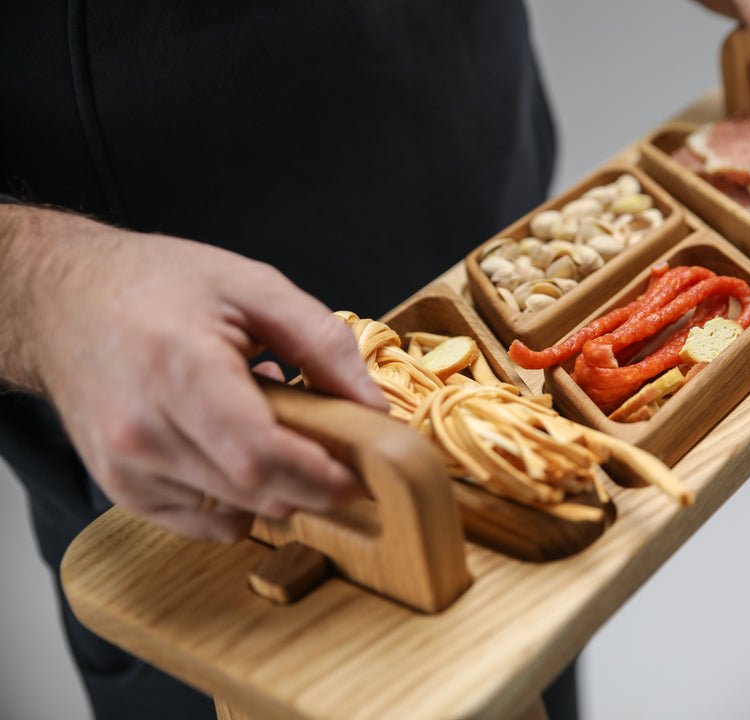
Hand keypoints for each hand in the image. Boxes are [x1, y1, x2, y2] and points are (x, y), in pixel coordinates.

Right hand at [1, 206, 387, 541]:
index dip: (320, 474)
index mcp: (180, 367)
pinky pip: (200, 522)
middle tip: (344, 459)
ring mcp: (126, 465)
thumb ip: (321, 342)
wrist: (66, 300)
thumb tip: (372, 405)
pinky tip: (239, 457)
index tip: (364, 475)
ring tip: (274, 429)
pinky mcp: (119, 486)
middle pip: (253, 490)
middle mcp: (143, 427)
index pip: (260, 453)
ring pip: (234, 509)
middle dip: (313, 486)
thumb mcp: (253, 285)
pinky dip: (238, 502)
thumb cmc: (157, 285)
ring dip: (276, 487)